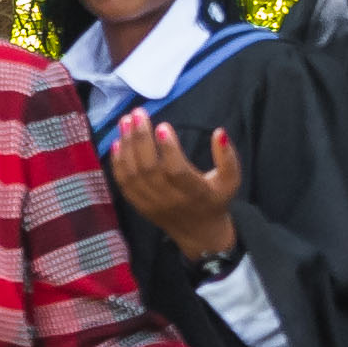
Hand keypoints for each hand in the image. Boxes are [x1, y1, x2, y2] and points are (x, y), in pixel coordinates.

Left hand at [110, 114, 240, 259]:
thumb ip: (227, 157)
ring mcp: (152, 204)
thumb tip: (220, 132)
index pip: (176, 171)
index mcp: (194, 193)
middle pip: (149, 169)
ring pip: (133, 175)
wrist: (199, 233)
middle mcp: (170, 200)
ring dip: (127, 146)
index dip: (168, 150)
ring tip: (125, 122)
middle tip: (137, 113)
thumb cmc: (216, 200)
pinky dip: (117, 163)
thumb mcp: (230, 180)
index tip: (163, 126)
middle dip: (141, 138)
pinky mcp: (140, 206)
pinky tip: (117, 142)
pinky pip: (124, 184)